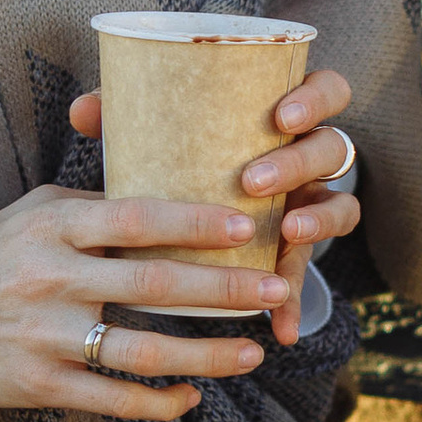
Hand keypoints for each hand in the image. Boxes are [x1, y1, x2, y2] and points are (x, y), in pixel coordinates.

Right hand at [0, 177, 277, 421]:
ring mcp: (45, 335)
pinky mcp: (38, 384)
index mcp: (51, 227)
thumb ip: (91, 212)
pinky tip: (191, 397)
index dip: (196, 222)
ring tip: (253, 351)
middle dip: (223, 288)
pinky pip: (111, 397)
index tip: (246, 225)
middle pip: (153, 283)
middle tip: (276, 288)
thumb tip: (166, 199)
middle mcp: (49, 278)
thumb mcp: (28, 217)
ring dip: (205, 355)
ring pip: (142, 349)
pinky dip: (156, 401)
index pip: (137, 219)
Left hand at [71, 65, 358, 348]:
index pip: (326, 92)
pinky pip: (309, 279)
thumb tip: (82, 107)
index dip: (315, 99)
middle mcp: (309, 159)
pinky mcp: (298, 253)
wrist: (206, 210)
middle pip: (333, 150)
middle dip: (298, 164)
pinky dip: (296, 304)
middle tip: (254, 181)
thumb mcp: (164, 133)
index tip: (280, 115)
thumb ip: (130, 116)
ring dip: (317, 223)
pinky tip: (282, 328)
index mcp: (287, 118)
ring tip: (286, 235)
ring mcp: (311, 205)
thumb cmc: (186, 156)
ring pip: (340, 209)